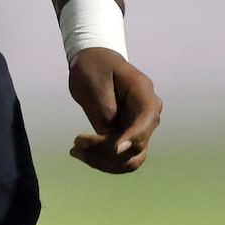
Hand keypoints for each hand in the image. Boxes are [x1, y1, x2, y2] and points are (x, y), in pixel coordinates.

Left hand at [66, 47, 159, 172]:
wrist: (95, 62)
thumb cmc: (94, 67)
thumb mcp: (95, 83)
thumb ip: (105, 111)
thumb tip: (111, 140)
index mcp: (144, 93)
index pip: (146, 120)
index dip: (134, 137)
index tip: (116, 149)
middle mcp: (148, 115)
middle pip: (138, 145)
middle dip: (107, 151)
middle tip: (76, 142)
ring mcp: (140, 128)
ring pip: (131, 159)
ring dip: (103, 161)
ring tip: (76, 151)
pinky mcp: (128, 138)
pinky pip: (121, 159)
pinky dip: (102, 160)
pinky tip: (81, 153)